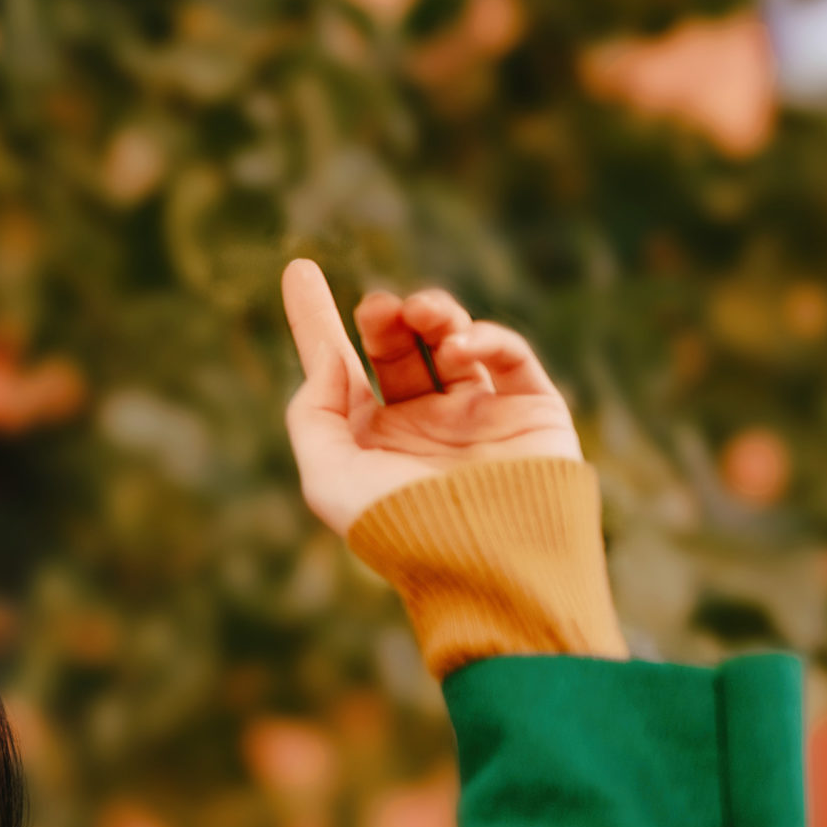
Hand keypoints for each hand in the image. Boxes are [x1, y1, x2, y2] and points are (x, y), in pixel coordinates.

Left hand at [279, 259, 582, 536]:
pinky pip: (508, 354)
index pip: (337, 366)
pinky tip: (459, 349)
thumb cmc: (399, 527)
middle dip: (383, 316)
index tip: (297, 267)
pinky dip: (484, 337)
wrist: (486, 559)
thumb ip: (311, 414)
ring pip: (452, 338)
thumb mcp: (328, 479)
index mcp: (372, 439)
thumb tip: (328, 359)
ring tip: (419, 313)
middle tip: (378, 307)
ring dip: (433, 313)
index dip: (314, 318)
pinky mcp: (529, 408)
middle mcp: (423, 424)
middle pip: (396, 346)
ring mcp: (477, 414)